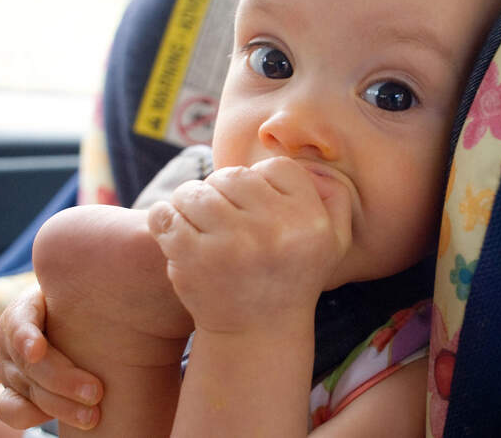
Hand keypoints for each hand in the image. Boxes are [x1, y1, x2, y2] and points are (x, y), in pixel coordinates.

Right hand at [0, 283, 104, 430]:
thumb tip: (134, 274)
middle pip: (30, 363)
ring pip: (27, 391)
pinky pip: (11, 410)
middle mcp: (11, 337)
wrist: (79, 326)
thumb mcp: (92, 289)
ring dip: (60, 406)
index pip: (20, 320)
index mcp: (27, 307)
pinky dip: (31, 418)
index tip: (39, 350)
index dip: (26, 336)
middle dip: (63, 381)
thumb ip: (100, 288)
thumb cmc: (91, 304)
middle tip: (97, 392)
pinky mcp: (12, 392)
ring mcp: (9, 367)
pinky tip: (59, 420)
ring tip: (92, 416)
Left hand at [148, 156, 352, 334]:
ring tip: (197, 222)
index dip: (260, 182)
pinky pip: (166, 214)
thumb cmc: (293, 278)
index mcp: (309, 220)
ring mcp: (232, 243)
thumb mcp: (334, 242)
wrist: (257, 334)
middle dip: (221, 190)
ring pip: (194, 191)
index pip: (274, 168)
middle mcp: (274, 228)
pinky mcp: (195, 257)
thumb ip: (336, 197)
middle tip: (220, 214)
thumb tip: (316, 166)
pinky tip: (175, 231)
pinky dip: (164, 218)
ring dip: (189, 202)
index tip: (253, 205)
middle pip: (231, 176)